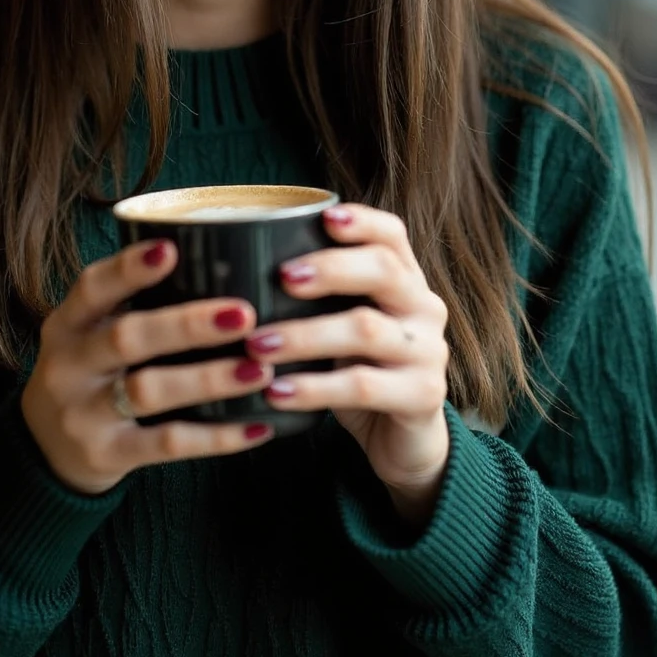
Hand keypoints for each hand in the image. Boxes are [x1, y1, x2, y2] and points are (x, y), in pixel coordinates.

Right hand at [20, 239, 275, 495]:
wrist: (46, 449)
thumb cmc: (89, 371)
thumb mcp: (89, 332)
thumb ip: (131, 303)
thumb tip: (221, 264)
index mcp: (68, 323)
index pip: (93, 288)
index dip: (129, 269)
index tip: (171, 250)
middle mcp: (69, 366)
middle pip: (126, 338)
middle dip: (187, 325)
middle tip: (243, 314)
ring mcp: (84, 414)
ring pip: (148, 392)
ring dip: (208, 380)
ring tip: (258, 370)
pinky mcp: (106, 455)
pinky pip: (167, 444)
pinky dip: (216, 438)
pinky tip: (257, 429)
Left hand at [246, 204, 450, 525]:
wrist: (402, 439)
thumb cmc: (355, 366)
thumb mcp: (339, 322)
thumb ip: (311, 294)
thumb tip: (228, 266)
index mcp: (404, 278)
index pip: (391, 234)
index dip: (361, 221)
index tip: (324, 217)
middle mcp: (423, 306)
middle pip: (383, 271)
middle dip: (330, 269)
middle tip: (280, 278)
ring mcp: (428, 351)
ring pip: (366, 330)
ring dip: (305, 335)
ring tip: (257, 345)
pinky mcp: (422, 396)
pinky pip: (363, 386)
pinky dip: (314, 389)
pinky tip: (276, 391)